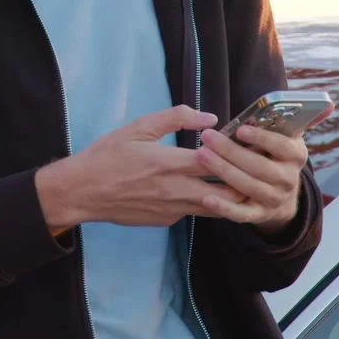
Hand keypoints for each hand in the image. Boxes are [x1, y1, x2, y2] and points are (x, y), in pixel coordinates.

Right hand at [35, 106, 245, 233]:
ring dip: (228, 194)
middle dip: (242, 180)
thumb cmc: (109, 154)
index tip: (252, 145)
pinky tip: (206, 187)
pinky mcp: (165, 221)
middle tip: (254, 167)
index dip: (237, 153)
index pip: (218, 161)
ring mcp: (172, 210)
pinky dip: (204, 201)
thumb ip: (176, 118)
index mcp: (170, 162)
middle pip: (225, 192)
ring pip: (214, 207)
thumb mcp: (140, 126)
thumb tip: (209, 118)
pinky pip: (193, 211)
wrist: (83, 191)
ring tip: (240, 179)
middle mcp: (175, 190)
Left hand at [196, 124, 307, 232]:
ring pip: (249, 187)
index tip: (240, 130)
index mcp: (296, 155)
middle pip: (260, 167)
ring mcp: (275, 199)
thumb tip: (298, 107)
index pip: (281, 146)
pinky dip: (224, 208)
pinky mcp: (260, 215)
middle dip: (232, 152)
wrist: (282, 190)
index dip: (262, 138)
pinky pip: (241, 214)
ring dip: (223, 171)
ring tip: (201, 156)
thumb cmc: (274, 152)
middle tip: (208, 137)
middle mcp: (289, 179)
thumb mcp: (283, 135)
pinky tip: (206, 198)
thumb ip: (280, 121)